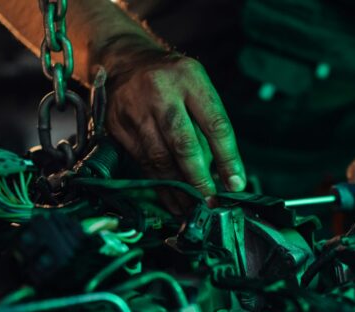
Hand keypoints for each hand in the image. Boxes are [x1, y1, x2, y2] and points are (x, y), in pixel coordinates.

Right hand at [99, 44, 245, 209]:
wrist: (125, 61)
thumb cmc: (171, 80)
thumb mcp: (196, 87)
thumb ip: (208, 126)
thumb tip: (222, 175)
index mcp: (189, 78)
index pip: (215, 124)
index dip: (228, 158)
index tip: (236, 184)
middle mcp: (160, 91)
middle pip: (184, 143)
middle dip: (199, 179)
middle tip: (211, 203)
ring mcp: (135, 108)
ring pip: (160, 158)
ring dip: (179, 189)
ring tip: (193, 207)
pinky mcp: (117, 126)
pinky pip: (142, 163)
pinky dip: (159, 186)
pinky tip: (172, 199)